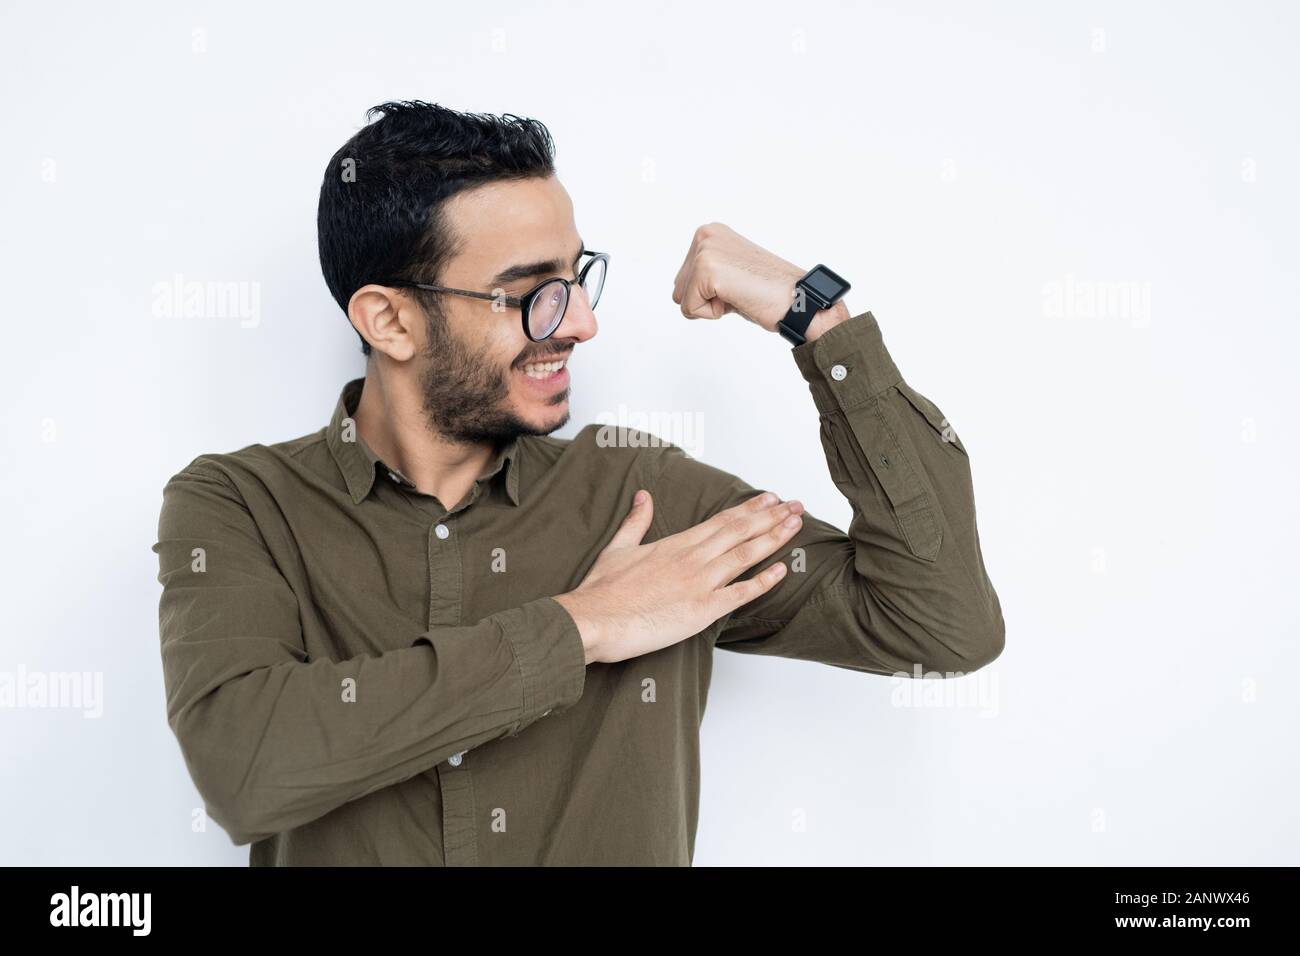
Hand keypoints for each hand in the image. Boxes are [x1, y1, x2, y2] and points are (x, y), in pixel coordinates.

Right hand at [553, 488, 804, 663]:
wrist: (593, 620)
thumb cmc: (601, 590)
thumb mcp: (618, 547)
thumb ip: (636, 521)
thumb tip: (643, 496)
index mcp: (675, 543)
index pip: (721, 520)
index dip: (749, 509)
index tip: (770, 498)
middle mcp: (693, 558)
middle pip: (740, 531)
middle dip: (771, 517)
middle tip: (796, 505)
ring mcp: (700, 583)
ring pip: (745, 555)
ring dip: (774, 538)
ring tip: (796, 525)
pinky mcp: (701, 610)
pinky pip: (740, 593)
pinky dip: (763, 581)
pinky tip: (782, 570)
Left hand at [670, 222, 806, 331]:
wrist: (799, 299)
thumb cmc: (769, 291)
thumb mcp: (730, 273)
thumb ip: (706, 275)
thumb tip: (680, 291)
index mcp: (710, 233)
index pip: (683, 280)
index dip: (709, 294)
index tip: (738, 285)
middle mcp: (705, 234)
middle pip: (678, 289)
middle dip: (706, 300)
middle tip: (740, 291)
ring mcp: (706, 250)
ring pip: (682, 299)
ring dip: (711, 307)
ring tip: (739, 293)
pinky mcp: (707, 270)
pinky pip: (690, 309)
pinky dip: (715, 313)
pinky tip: (738, 298)